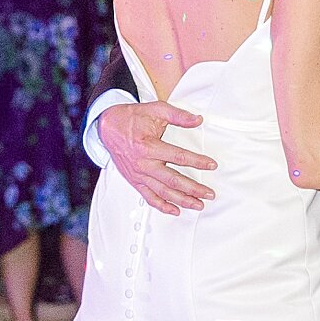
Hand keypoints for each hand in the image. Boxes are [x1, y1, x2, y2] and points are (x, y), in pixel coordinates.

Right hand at [99, 99, 216, 215]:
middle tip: (208, 193)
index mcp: (149, 147)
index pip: (179, 157)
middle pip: (173, 180)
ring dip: (182, 200)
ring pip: (163, 192)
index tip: (211, 165)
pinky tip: (175, 210)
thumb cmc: (131, 119)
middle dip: (194, 189)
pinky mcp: (135, 181)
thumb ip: (178, 115)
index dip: (198, 162)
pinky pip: (149, 197)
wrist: (108, 127)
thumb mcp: (156, 110)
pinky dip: (162, 206)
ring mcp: (139, 175)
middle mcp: (144, 164)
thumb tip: (197, 120)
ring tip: (197, 204)